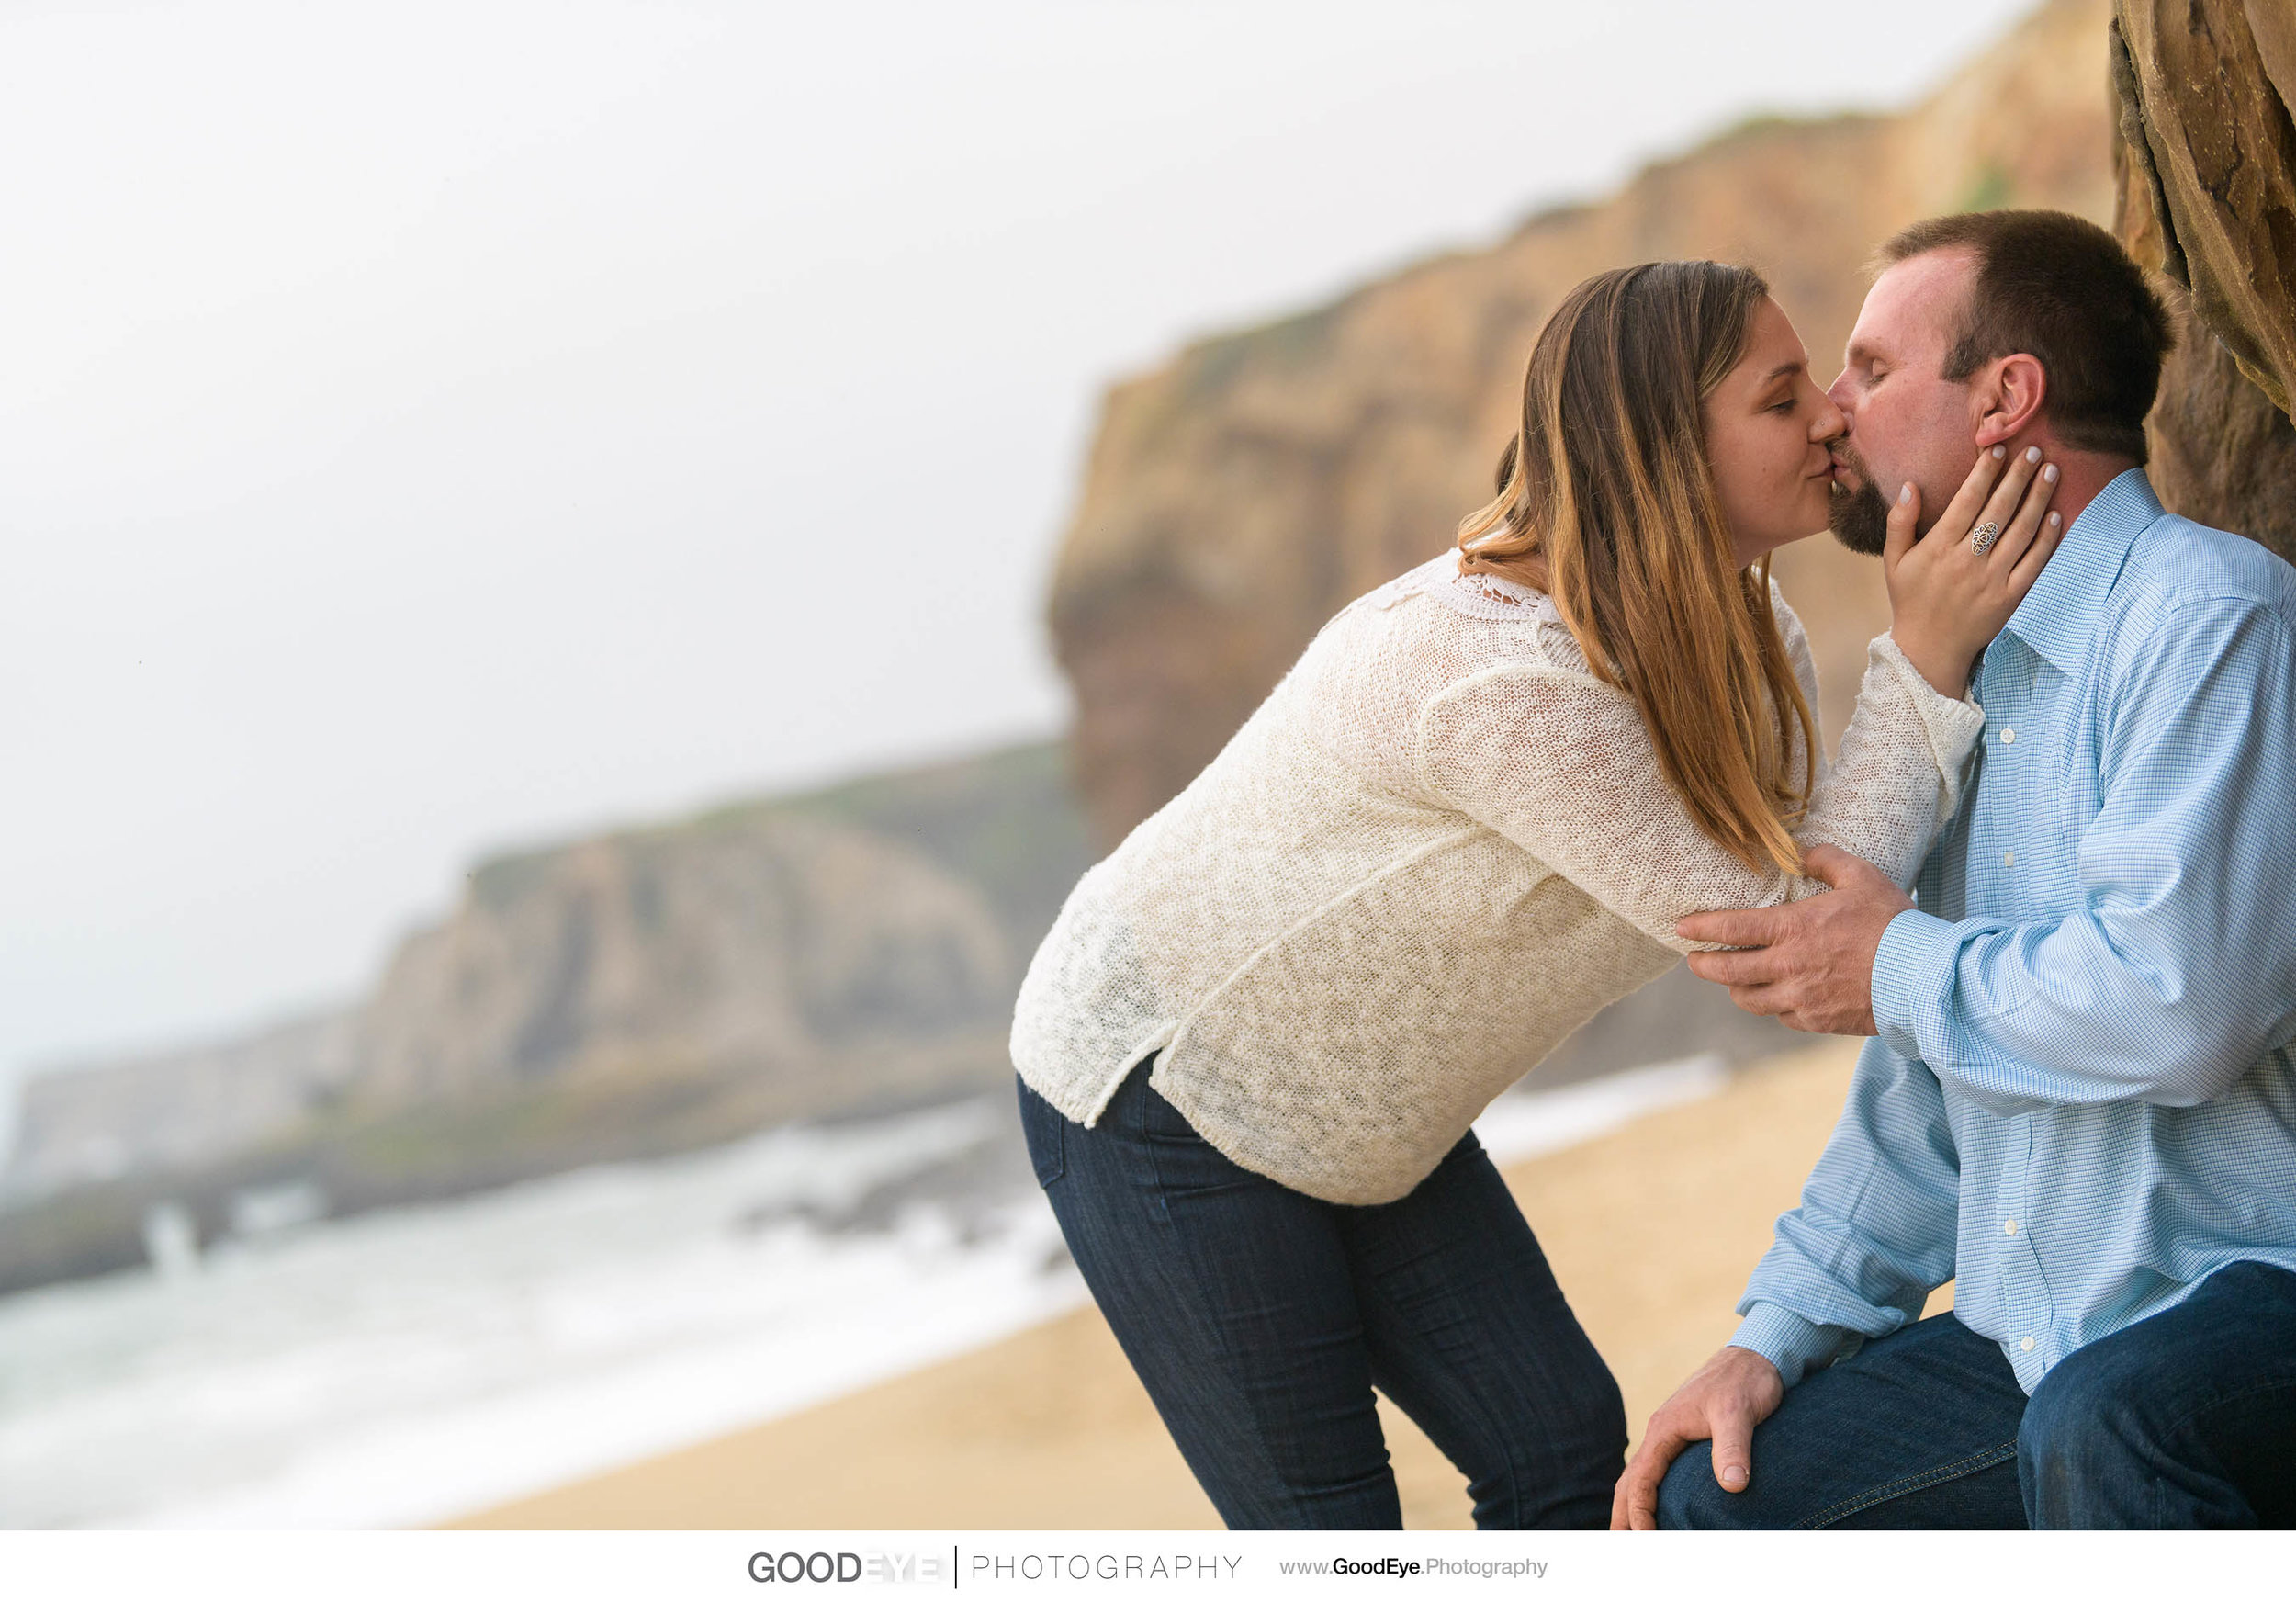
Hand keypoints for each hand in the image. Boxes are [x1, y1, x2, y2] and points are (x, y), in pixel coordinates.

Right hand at [1612, 1345, 1783, 1529]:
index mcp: (1664, 1429)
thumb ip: (1733, 1448)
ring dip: (1631, 1506)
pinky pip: (1657, 1470)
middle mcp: (1661, 1433)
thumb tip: (1732, 1486)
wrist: (1754, 1356)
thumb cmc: (1745, 1382)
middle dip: (1621, 1516)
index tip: (1648, 1542)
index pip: (1640, 1481)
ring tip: (1630, 1536)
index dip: (1640, 1514)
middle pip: (1629, 1481)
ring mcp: (1671, 1434)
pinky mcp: (1684, 1436)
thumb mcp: (1739, 1413)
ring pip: (1641, 1476)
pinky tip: (1657, 1506)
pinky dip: (1648, 1493)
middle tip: (1617, 1548)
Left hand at [1676, 844, 1911, 1033]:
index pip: (1731, 928)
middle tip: (1694, 959)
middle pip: (1727, 971)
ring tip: (1731, 978)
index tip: (1680, 928)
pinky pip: (1780, 1016)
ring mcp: (1800, 998)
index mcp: (1793, 929)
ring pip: (1748, 999)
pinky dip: (1771, 1005)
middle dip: (1703, 965)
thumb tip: (1801, 849)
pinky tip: (1776, 995)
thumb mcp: (1862, 878)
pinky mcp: (1816, 1020)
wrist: (1924, 979)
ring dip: (1734, 987)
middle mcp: (1788, 967)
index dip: (1700, 928)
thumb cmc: (1894, 925)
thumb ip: (1826, 860)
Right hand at [1885, 443, 2064, 697]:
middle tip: (2034, 451)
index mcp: (1938, 547)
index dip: (1985, 472)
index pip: (1967, 500)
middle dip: (2019, 476)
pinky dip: (2047, 537)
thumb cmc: (1910, 600)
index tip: (1999, 449)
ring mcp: (1992, 578)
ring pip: (2021, 530)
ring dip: (2039, 498)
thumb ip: (1900, 522)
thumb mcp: (1893, 561)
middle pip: (1999, 509)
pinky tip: (2055, 515)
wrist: (1928, 650)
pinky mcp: (2010, 596)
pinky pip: (2034, 561)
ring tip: (2050, 472)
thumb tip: (1911, 485)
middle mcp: (1967, 559)